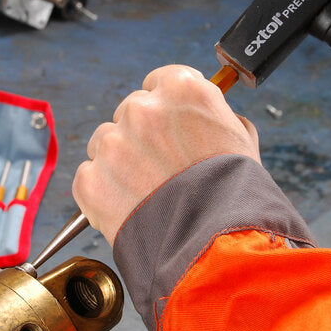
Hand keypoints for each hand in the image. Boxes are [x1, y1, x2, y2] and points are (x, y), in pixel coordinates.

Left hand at [73, 64, 260, 244]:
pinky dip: (104, 192)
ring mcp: (113, 144)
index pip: (159, 82)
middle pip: (130, 113)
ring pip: (105, 143)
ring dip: (120, 162)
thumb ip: (216, 119)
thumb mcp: (241, 141)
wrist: (214, 248)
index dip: (165, 108)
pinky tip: (130, 208)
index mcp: (182, 90)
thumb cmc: (233, 196)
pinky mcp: (91, 180)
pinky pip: (89, 177)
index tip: (169, 126)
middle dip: (142, 137)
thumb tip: (207, 119)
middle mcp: (143, 109)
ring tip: (147, 193)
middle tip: (161, 168)